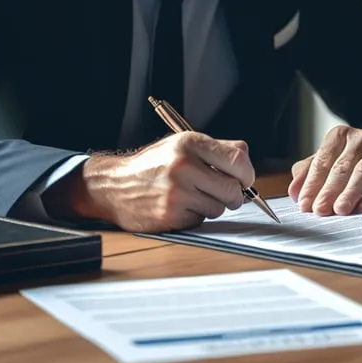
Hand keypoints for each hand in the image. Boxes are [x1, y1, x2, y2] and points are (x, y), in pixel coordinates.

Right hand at [44, 133, 254, 231]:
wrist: (114, 185)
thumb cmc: (154, 164)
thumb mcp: (184, 144)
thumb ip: (218, 148)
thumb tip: (246, 159)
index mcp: (190, 143)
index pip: (237, 160)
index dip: (247, 173)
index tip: (245, 179)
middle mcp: (184, 166)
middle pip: (233, 189)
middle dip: (235, 194)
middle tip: (226, 192)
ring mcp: (176, 192)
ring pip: (219, 207)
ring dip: (214, 205)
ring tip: (196, 195)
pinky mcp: (170, 215)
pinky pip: (201, 220)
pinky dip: (196, 215)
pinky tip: (181, 206)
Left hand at [288, 125, 361, 215]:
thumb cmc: (353, 161)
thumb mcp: (329, 162)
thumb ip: (309, 174)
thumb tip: (295, 192)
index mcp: (339, 136)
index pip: (322, 160)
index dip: (312, 183)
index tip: (304, 203)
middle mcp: (360, 138)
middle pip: (341, 167)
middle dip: (329, 190)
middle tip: (320, 209)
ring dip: (349, 192)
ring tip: (339, 209)